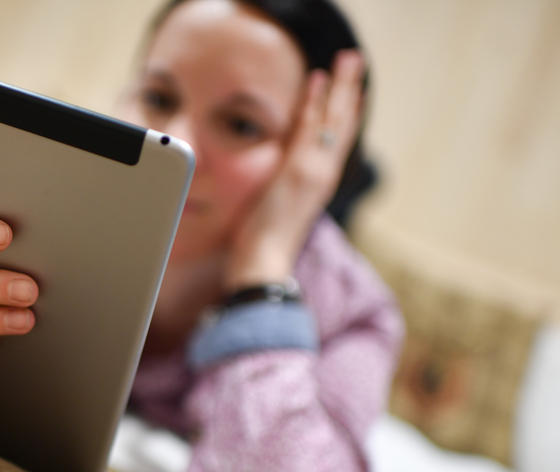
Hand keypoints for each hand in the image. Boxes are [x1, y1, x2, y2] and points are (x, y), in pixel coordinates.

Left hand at [225, 50, 365, 289]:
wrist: (264, 266)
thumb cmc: (264, 250)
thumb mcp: (277, 216)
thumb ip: (282, 197)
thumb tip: (276, 191)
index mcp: (317, 186)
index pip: (335, 143)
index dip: (345, 115)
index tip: (353, 92)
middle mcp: (321, 176)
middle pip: (341, 125)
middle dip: (349, 91)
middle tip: (353, 61)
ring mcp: (312, 172)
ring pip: (332, 121)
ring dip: (341, 87)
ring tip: (347, 60)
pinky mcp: (297, 171)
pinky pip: (310, 129)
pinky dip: (316, 103)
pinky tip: (319, 80)